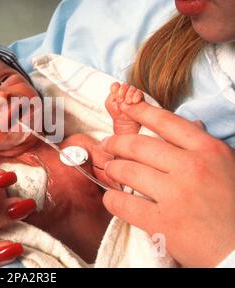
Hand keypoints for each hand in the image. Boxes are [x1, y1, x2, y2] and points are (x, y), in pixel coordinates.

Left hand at [101, 102, 234, 266]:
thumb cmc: (234, 206)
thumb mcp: (226, 167)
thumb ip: (202, 148)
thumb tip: (190, 124)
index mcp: (208, 151)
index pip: (167, 122)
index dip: (141, 111)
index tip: (126, 107)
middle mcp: (191, 168)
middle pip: (138, 145)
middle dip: (116, 143)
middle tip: (107, 144)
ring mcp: (175, 195)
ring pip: (126, 171)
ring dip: (112, 169)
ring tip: (110, 169)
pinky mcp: (162, 222)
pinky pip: (122, 203)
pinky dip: (111, 199)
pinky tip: (112, 198)